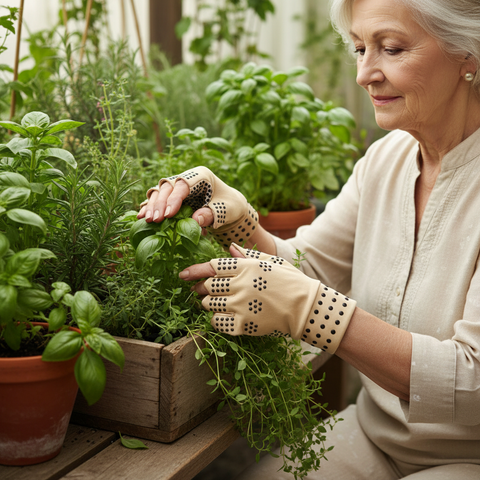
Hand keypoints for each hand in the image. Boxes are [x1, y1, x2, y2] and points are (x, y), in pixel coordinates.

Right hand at [138, 167, 257, 248]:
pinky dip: (149, 207)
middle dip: (159, 204)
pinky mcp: (172, 197)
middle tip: (154, 220)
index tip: (168, 216)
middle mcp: (186, 178)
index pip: (183, 185)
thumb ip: (210, 214)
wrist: (229, 208)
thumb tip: (194, 220)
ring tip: (146, 220)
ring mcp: (178, 187)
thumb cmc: (230, 206)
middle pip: (167, 187)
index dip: (174, 199)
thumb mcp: (226, 210)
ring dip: (151, 205)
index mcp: (201, 176)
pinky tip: (141, 217)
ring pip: (159, 192)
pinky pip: (158, 200)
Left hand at [182, 244, 356, 352]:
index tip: (183, 275)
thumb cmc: (290, 281)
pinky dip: (217, 320)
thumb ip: (248, 255)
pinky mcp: (244, 324)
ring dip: (208, 304)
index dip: (195, 270)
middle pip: (208, 286)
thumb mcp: (270, 262)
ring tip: (217, 304)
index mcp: (246, 267)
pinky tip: (224, 318)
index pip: (212, 266)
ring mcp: (241, 305)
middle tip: (202, 291)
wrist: (306, 307)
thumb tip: (229, 248)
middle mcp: (240, 284)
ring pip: (209, 304)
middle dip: (203, 289)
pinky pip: (217, 323)